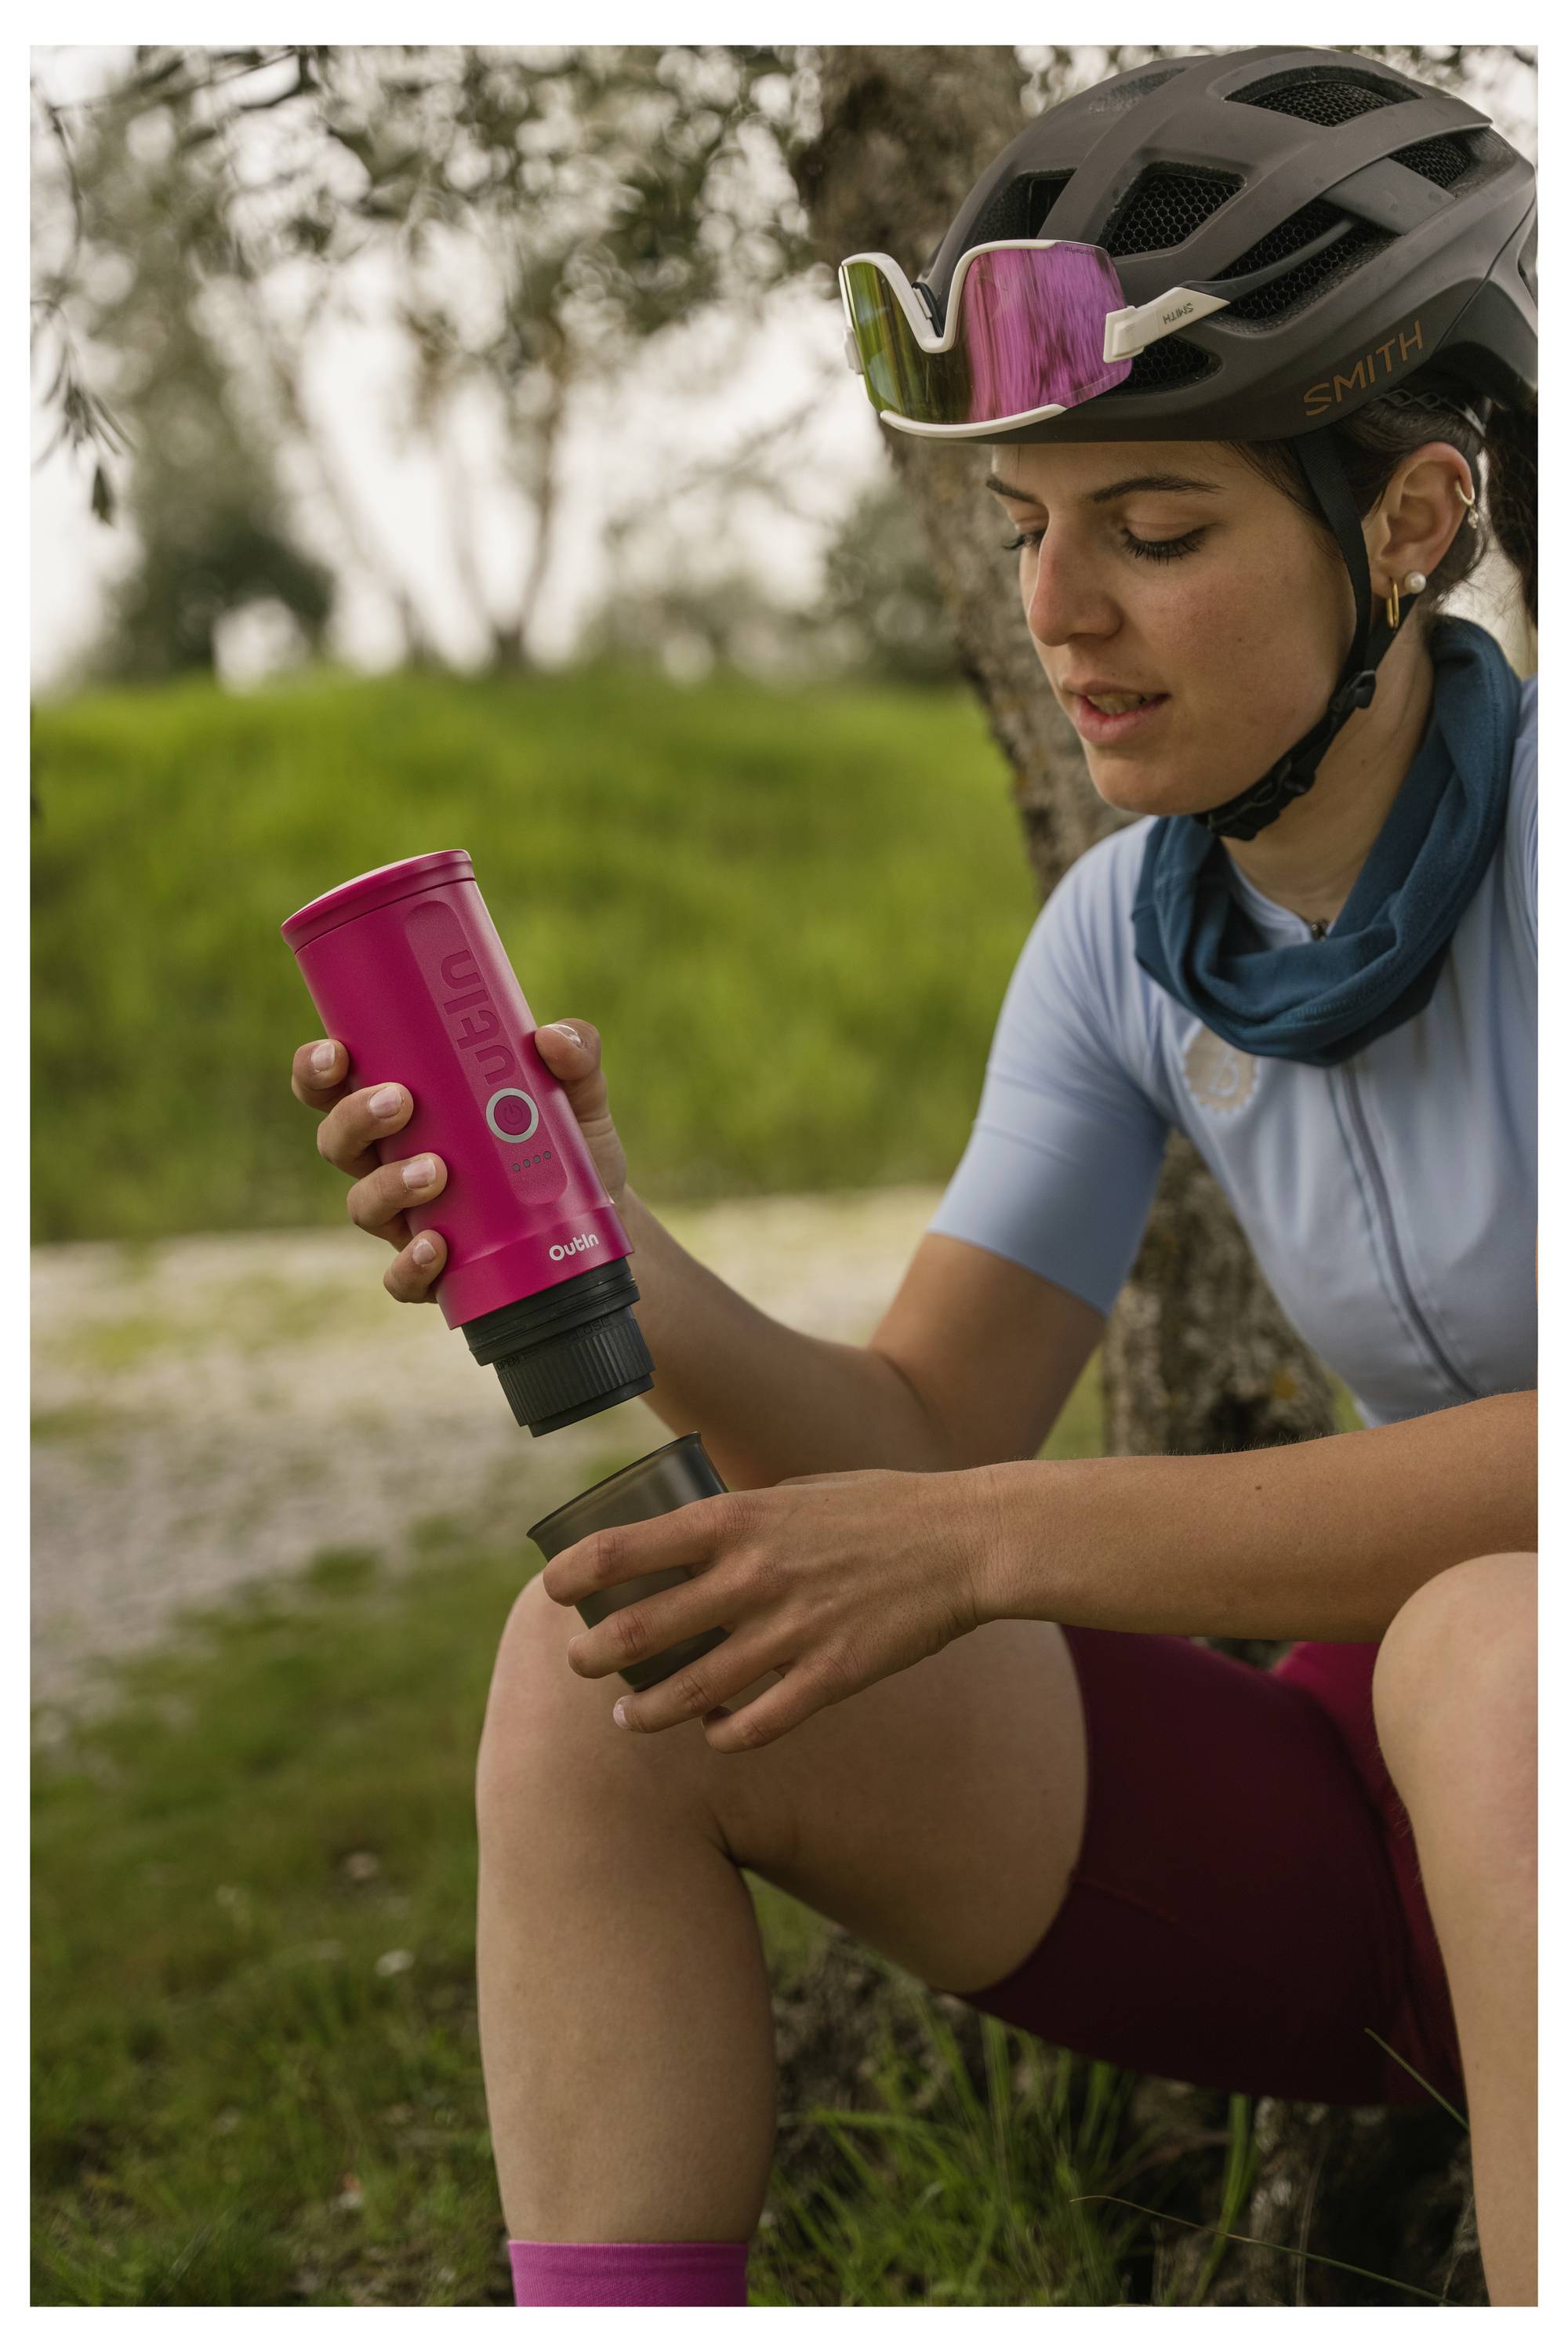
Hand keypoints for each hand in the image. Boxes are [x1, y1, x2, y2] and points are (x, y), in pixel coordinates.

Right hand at [290, 1016, 627, 1302]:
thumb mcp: (578, 1095)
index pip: (337, 1085)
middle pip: (338, 1142)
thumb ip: (576, 1055)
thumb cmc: (567, 1146)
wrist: (604, 1220)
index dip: (318, 1069)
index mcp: (406, 1110)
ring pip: (363, 1204)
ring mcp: (409, 1220)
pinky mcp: (435, 1272)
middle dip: (354, 1119)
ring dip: (388, 1185)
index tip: (336, 1051)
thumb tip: (553, 1039)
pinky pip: (401, 1277)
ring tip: (435, 1171)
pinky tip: (437, 1246)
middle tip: (400, 1102)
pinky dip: (410, 1264)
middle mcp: (392, 1163)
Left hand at [540, 1464, 1001, 1752]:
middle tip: (576, 1667)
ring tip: (626, 1721)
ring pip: (689, 1690)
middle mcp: (750, 1576)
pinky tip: (714, 1734)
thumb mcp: (796, 1492)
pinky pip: (756, 1724)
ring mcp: (789, 1631)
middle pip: (638, 1631)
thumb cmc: (879, 1507)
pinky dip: (724, 1734)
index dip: (572, 1574)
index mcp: (737, 1519)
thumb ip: (741, 1519)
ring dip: (646, 1712)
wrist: (964, 1540)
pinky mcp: (830, 1676)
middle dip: (592, 1657)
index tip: (551, 1591)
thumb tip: (691, 1538)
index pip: (622, 1548)